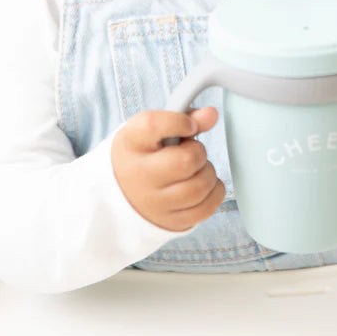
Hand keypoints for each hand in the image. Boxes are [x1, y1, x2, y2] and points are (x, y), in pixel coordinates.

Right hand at [111, 106, 224, 230]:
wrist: (122, 195)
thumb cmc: (145, 155)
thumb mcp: (154, 132)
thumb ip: (185, 118)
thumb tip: (212, 114)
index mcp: (131, 144)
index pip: (152, 125)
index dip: (178, 121)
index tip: (189, 125)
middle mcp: (138, 175)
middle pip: (185, 160)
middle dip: (199, 152)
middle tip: (192, 152)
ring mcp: (154, 203)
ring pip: (199, 186)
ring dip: (208, 173)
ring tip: (198, 169)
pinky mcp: (170, 221)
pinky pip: (206, 207)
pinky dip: (214, 192)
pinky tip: (204, 185)